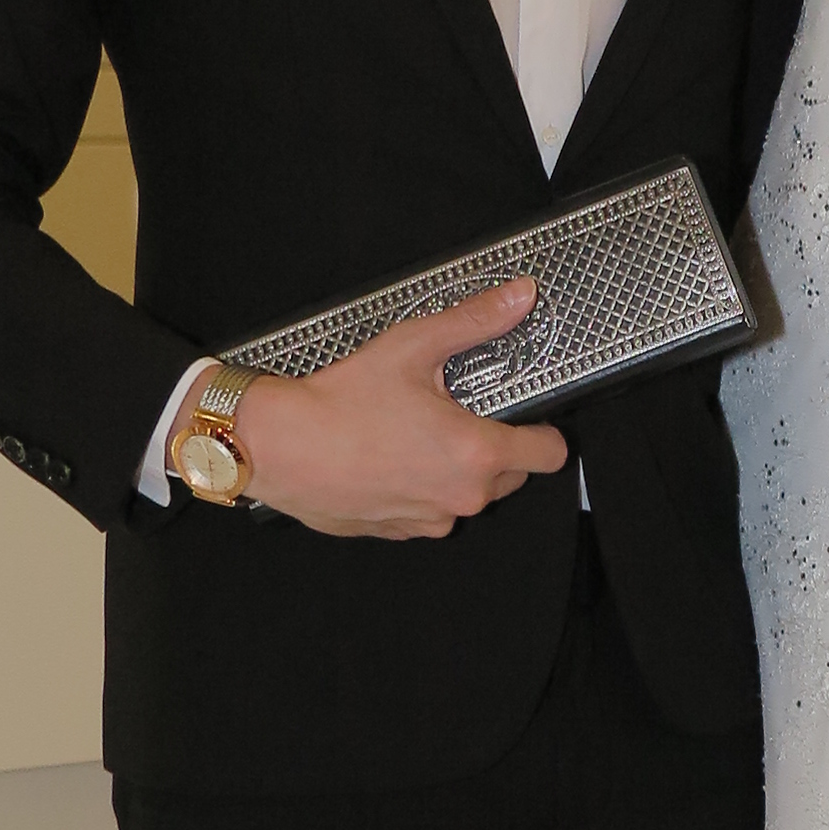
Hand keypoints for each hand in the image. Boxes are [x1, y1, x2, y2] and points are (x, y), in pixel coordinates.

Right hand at [232, 278, 567, 538]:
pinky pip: (428, 510)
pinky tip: (389, 459)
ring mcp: (430, 520)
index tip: (525, 417)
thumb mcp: (412, 346)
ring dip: (455, 471)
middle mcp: (461, 497)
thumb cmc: (340, 403)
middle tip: (454, 414)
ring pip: (467, 495)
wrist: (279, 448)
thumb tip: (518, 298)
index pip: (550, 455)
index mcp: (477, 453)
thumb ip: (474, 322)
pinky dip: (420, 489)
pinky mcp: (399, 531)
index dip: (544, 431)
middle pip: (511, 476)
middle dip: (493, 447)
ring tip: (415, 434)